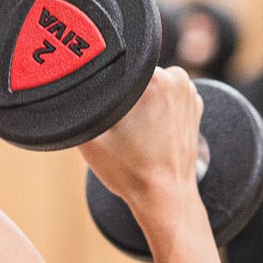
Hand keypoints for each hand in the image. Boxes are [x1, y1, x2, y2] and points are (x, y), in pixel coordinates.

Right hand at [78, 67, 203, 213]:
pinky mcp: (195, 107)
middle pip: (135, 73)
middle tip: (118, 124)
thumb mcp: (89, 137)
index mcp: (153, 78)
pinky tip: (150, 132)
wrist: (165, 197)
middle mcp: (177, 79)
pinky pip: (168, 96)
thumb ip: (75, 106)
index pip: (118, 65)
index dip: (105, 84)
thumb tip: (67, 85)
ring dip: (141, 99)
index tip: (103, 106)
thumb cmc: (129, 170)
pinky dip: (158, 109)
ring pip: (151, 84)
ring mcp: (190, 93)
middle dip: (124, 93)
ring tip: (135, 130)